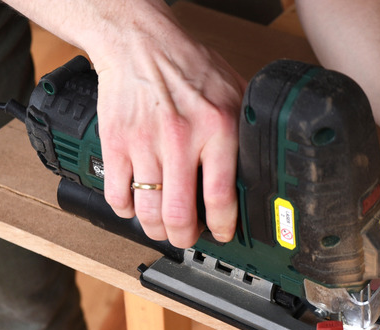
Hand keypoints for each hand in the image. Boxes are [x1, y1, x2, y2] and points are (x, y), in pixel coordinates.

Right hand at [91, 12, 245, 247]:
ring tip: (163, 226)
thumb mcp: (235, 92)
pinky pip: (117, 194)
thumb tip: (264, 165)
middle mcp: (181, 138)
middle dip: (185, 237)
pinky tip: (136, 205)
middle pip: (180, 214)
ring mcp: (145, 142)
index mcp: (217, 128)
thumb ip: (247, 129)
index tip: (221, 233)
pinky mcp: (116, 142)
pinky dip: (126, 209)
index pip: (221, 196)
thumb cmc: (190, 66)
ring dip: (156, 228)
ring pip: (148, 211)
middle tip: (188, 236)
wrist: (140, 42)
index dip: (222, 227)